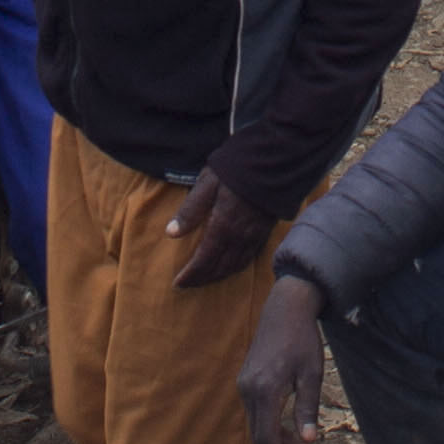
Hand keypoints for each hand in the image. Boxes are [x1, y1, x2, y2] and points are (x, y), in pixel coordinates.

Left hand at [165, 160, 274, 290]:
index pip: (204, 261)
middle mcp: (240, 237)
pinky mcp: (265, 230)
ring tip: (206, 279)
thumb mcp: (207, 183)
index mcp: (222, 227)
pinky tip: (230, 265)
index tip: (178, 283)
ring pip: (236, 266)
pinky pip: (250, 258)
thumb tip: (171, 233)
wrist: (273, 159)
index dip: (191, 275)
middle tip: (188, 285)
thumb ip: (190, 210)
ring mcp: (255, 236)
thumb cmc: (235, 167)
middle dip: (203, 279)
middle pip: (220, 268)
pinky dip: (236, 267)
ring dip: (219, 276)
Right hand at [238, 274, 335, 443]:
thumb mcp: (312, 374)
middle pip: (258, 437)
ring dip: (276, 438)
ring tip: (303, 441)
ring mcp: (244, 385)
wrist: (285, 307)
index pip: (266, 440)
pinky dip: (270, 424)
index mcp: (265, 390)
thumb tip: (308, 442)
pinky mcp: (245, 380)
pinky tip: (288, 425)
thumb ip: (308, 409)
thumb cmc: (303, 339)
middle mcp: (248, 390)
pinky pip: (255, 412)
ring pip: (256, 425)